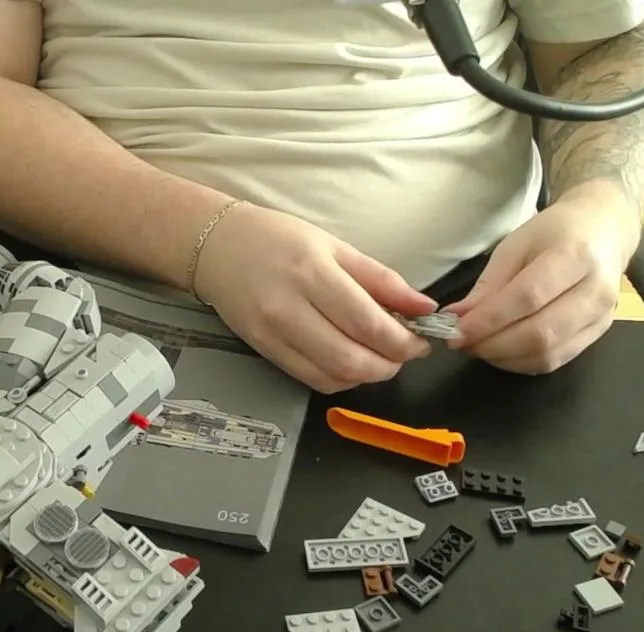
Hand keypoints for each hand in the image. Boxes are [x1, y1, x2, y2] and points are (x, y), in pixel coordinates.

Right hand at [193, 202, 436, 393]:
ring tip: (379, 357)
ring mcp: (273, 334)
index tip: (421, 341)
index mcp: (313, 273)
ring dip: (367, 376)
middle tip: (404, 353)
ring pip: (333, 376)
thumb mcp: (335, 247)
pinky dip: (340, 379)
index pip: (368, 323)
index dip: (403, 341)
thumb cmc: (278, 239)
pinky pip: (311, 379)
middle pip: (352, 358)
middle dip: (390, 364)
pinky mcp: (263, 351)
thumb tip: (425, 308)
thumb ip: (382, 280)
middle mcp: (289, 308)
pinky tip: (350, 363)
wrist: (217, 247)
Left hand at [444, 185, 641, 373]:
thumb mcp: (515, 245)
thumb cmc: (555, 233)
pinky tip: (501, 352)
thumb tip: (457, 319)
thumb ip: (488, 285)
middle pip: (540, 333)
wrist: (604, 231)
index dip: (488, 320)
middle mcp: (595, 291)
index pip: (527, 298)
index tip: (455, 331)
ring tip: (477, 346)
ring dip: (504, 358)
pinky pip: (556, 361)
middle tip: (461, 342)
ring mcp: (602, 317)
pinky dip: (521, 363)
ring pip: (548, 354)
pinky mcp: (598, 334)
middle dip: (492, 345)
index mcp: (575, 256)